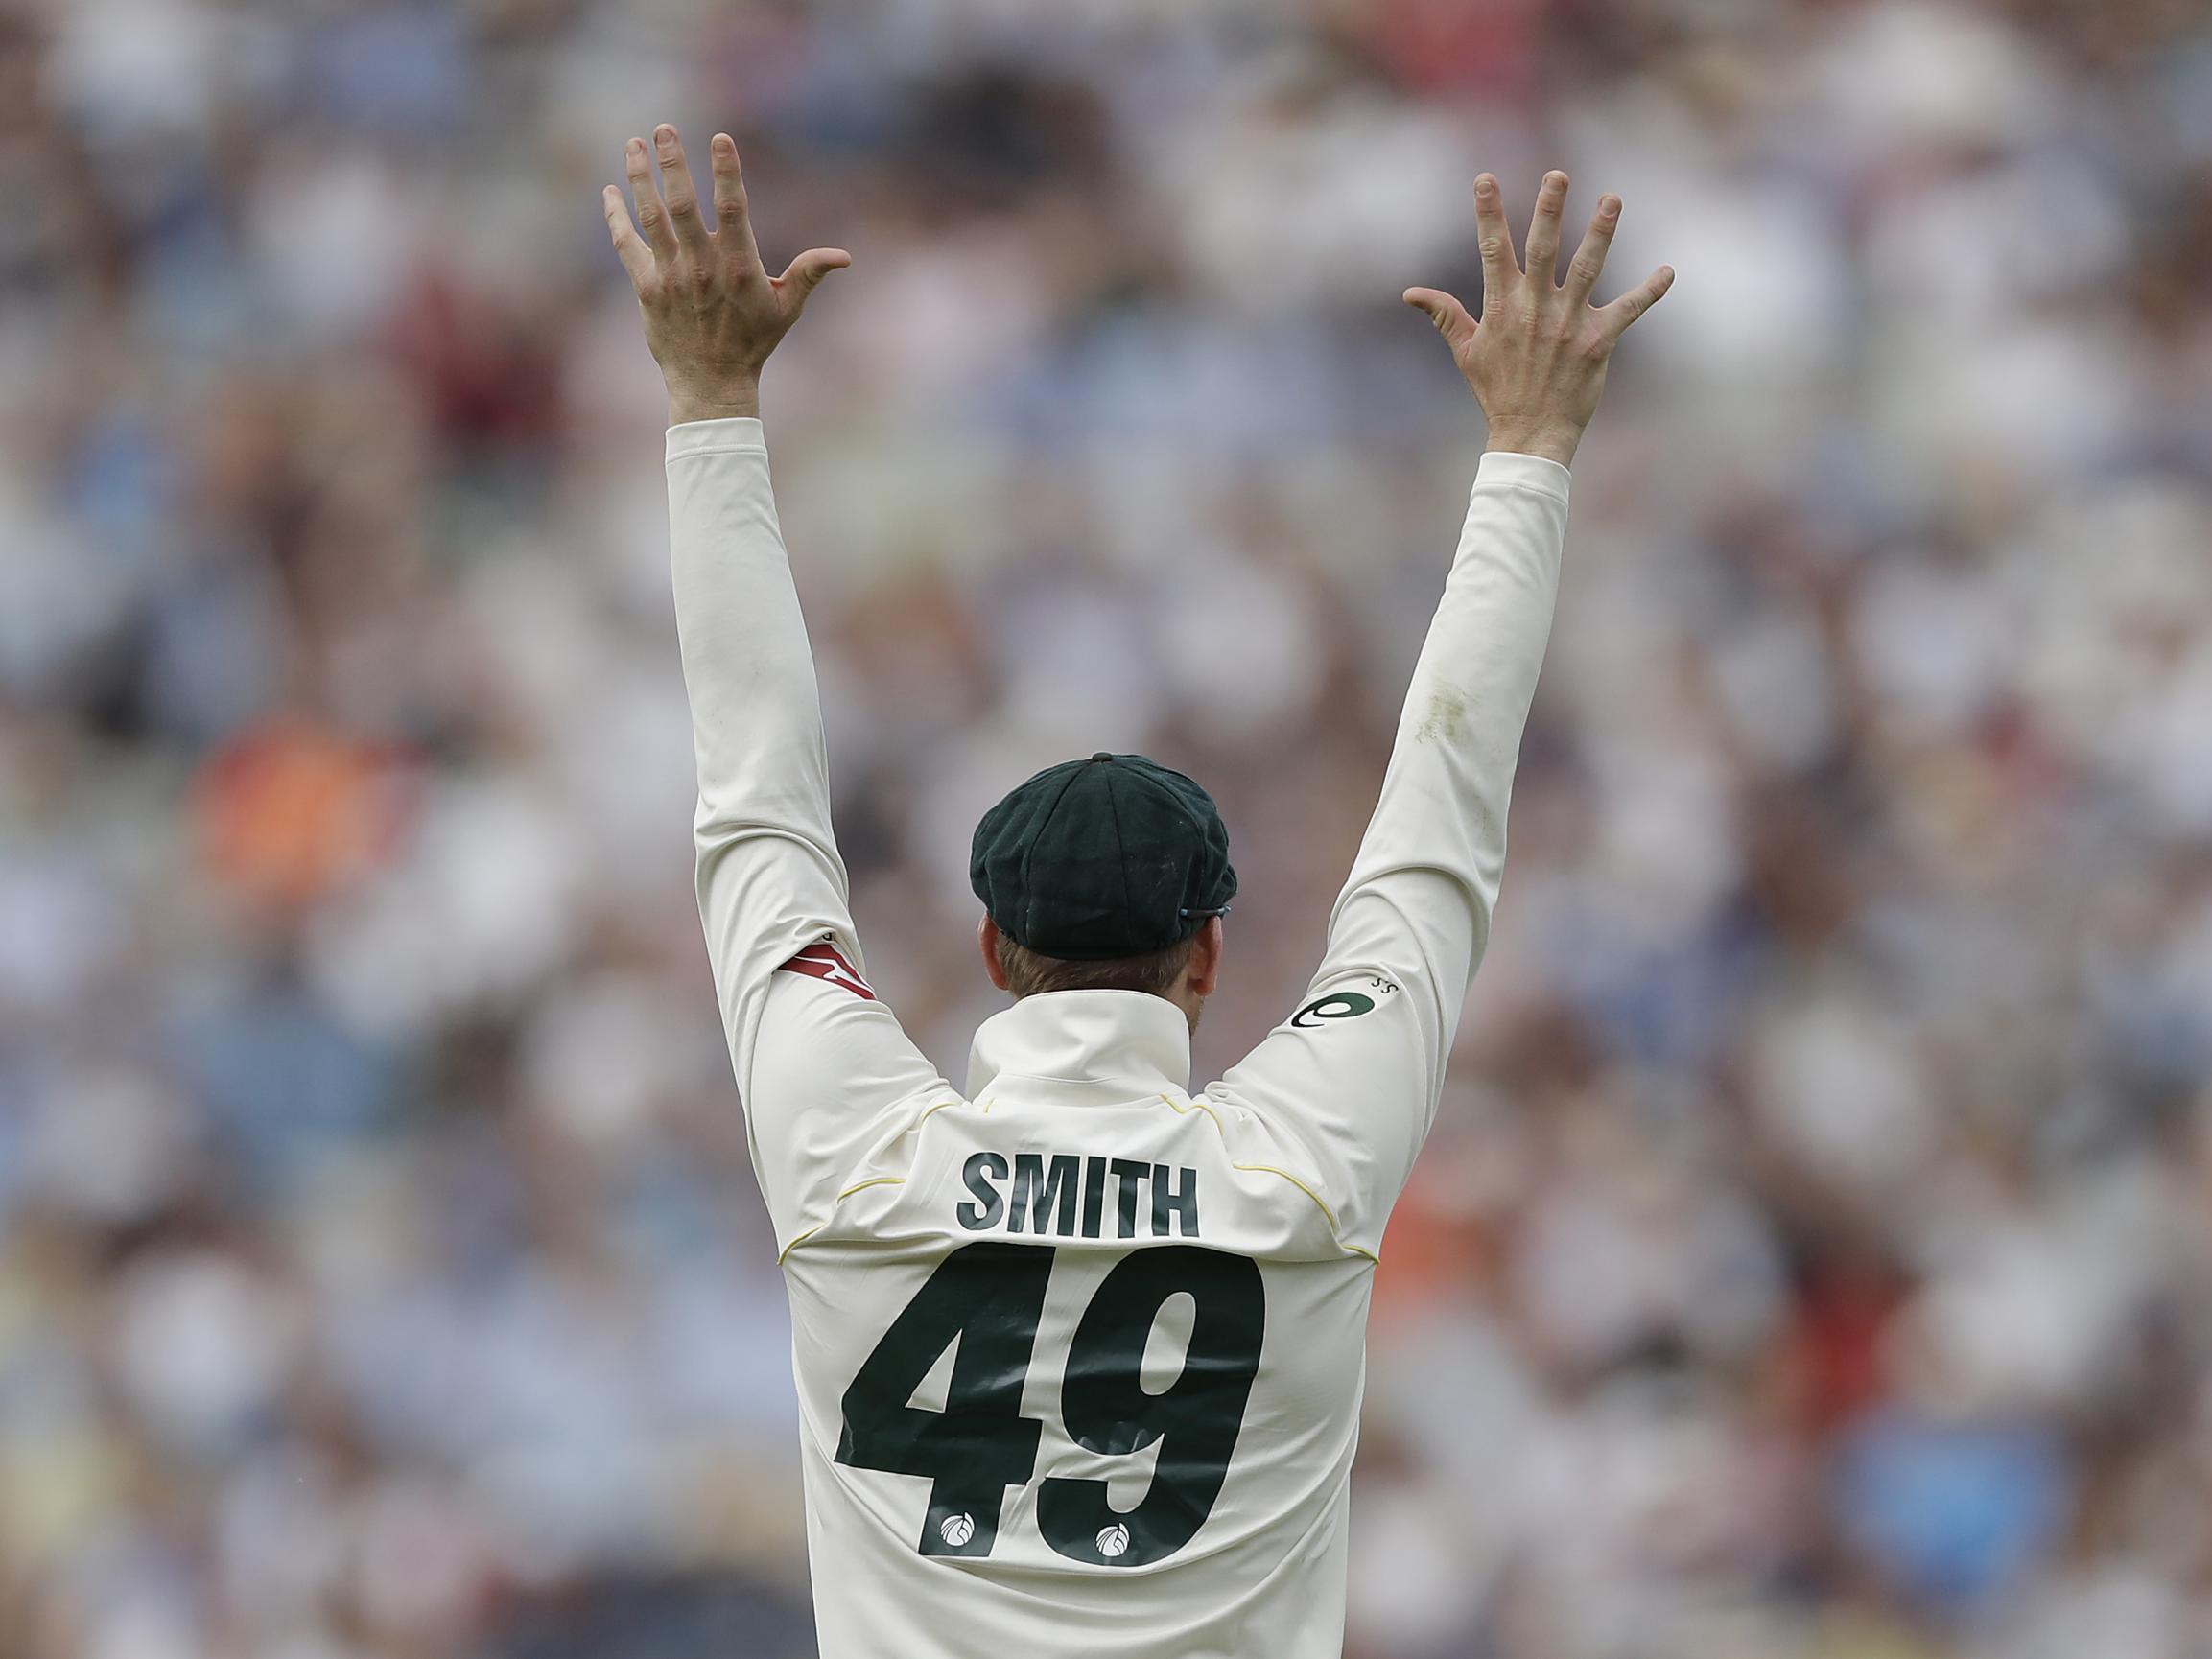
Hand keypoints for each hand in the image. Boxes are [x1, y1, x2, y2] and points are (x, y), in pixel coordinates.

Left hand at [604, 123, 850, 424]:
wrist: (711, 383)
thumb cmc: (753, 343)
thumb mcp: (787, 308)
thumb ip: (809, 273)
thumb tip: (844, 257)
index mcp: (738, 266)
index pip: (733, 208)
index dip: (726, 171)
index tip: (721, 138)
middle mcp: (701, 267)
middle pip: (682, 205)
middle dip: (672, 164)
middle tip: (664, 128)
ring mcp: (669, 276)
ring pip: (650, 217)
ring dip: (640, 178)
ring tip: (633, 143)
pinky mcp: (646, 287)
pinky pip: (626, 243)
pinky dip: (615, 216)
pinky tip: (610, 191)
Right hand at [1404, 172, 1672, 467]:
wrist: (1530, 435)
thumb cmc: (1497, 392)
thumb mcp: (1466, 352)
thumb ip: (1445, 315)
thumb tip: (1411, 293)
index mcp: (1503, 308)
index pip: (1493, 251)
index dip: (1488, 213)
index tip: (1485, 179)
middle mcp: (1535, 310)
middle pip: (1543, 249)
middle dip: (1549, 210)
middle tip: (1558, 175)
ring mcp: (1569, 324)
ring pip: (1587, 269)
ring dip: (1601, 233)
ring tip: (1612, 199)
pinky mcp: (1598, 342)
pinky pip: (1629, 310)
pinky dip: (1649, 291)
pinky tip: (1668, 271)